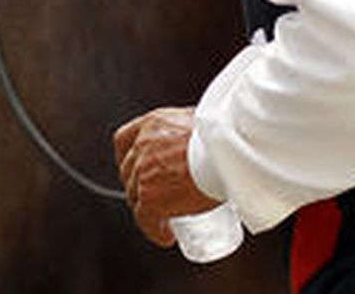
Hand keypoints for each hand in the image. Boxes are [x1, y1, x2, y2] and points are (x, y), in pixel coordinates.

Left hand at [112, 107, 221, 245]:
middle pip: (128, 171)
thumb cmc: (227, 135)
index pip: (124, 140)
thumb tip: (210, 133)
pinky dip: (154, 230)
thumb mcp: (204, 120)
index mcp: (153, 123)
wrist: (229, 151)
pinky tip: (166, 235)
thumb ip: (197, 125)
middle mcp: (143, 146)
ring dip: (145, 209)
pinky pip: (145, 220)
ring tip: (163, 218)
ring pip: (135, 196)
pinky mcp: (151, 197)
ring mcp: (143, 172)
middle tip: (156, 196)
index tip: (134, 167)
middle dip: (138, 185)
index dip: (126, 157)